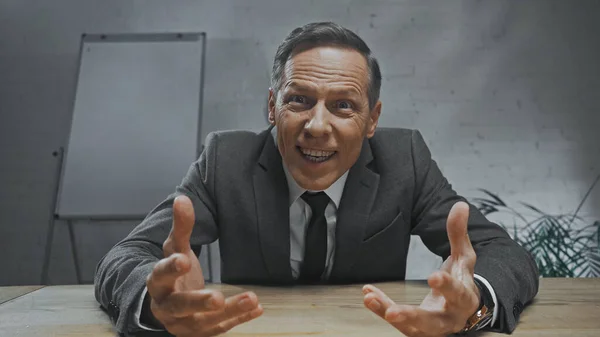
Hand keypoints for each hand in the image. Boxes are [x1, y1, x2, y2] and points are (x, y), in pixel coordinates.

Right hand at [146, 195, 262, 335]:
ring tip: (251, 299)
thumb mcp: (175, 250)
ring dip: (229, 312)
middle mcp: (167, 307)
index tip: (184, 261)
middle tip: (216, 298)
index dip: (170, 269)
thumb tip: (182, 198)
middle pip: (180, 306)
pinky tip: (258, 308)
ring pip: (205, 322)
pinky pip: (221, 329)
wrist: (165, 308)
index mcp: (158, 284)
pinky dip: (239, 318)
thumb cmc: (172, 275)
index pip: (160, 276)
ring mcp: (184, 324)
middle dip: (198, 302)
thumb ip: (181, 227)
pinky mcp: (200, 333)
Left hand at [363, 201, 480, 336]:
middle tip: (393, 312)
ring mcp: (431, 328)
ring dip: (388, 313)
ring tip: (371, 299)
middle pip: (433, 322)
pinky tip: (368, 296)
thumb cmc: (462, 279)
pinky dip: (381, 309)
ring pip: (411, 327)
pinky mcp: (416, 330)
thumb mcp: (463, 257)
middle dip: (413, 316)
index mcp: (464, 298)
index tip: (433, 277)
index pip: (457, 293)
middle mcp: (449, 318)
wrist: (465, 310)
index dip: (446, 286)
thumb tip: (460, 204)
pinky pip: (398, 323)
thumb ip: (458, 233)